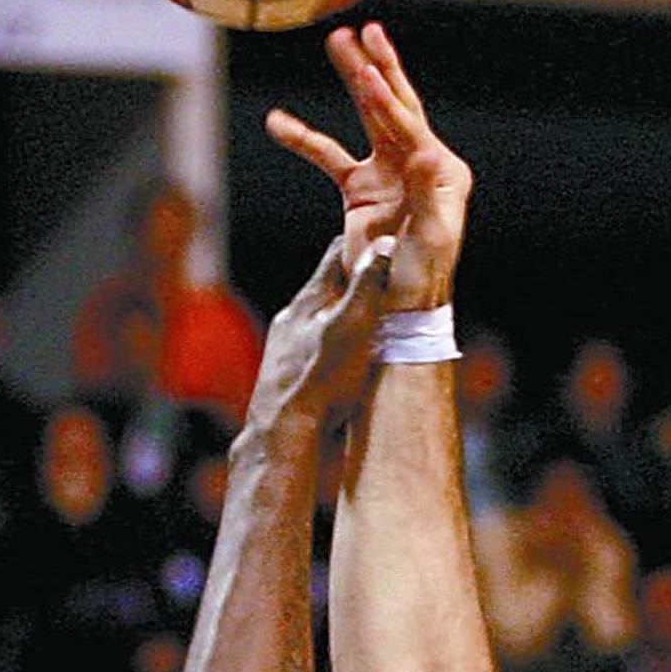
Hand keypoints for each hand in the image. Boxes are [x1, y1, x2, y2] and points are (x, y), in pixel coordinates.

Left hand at [242, 232, 395, 437]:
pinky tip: (343, 362)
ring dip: (344, 316)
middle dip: (357, 281)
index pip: (337, 253)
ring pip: (320, 318)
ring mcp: (285, 346)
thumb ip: (367, 286)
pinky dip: (333, 344)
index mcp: (309, 300)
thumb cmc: (319, 381)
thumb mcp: (352, 327)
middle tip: (388, 282)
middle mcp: (292, 318)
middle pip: (328, 286)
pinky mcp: (286, 374)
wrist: (282, 433)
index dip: (365, 242)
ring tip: (371, 324)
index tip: (389, 238)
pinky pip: (314, 347)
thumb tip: (384, 244)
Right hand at [267, 23, 471, 312]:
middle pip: (395, 105)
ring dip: (352, 80)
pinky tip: (276, 122)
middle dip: (378, 67)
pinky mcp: (362, 189)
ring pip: (367, 118)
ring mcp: (389, 172)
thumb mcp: (428, 237)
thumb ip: (427, 191)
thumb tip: (428, 149)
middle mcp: (419, 163)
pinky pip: (329, 156)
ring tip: (337, 42)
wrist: (398, 308)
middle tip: (364, 29)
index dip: (386, 99)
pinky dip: (304, 140)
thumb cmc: (421, 277)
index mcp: (442, 171)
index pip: (409, 126)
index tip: (366, 70)